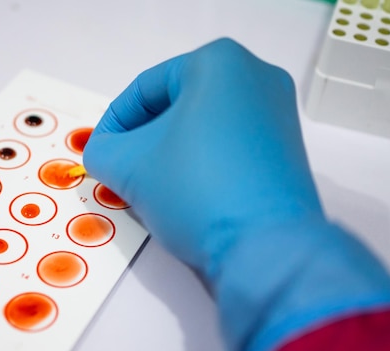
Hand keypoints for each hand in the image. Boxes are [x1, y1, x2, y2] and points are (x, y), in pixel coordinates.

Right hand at [84, 38, 322, 280]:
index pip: (145, 89)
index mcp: (220, 62)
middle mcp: (258, 77)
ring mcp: (279, 115)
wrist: (265, 249)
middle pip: (177, 105)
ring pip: (204, 127)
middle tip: (122, 169)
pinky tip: (185, 194)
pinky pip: (230, 147)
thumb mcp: (128, 166)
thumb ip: (102, 151)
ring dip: (170, 153)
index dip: (113, 123)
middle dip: (143, 139)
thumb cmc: (194, 188)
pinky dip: (201, 163)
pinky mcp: (289, 152)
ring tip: (150, 186)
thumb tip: (105, 153)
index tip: (100, 154)